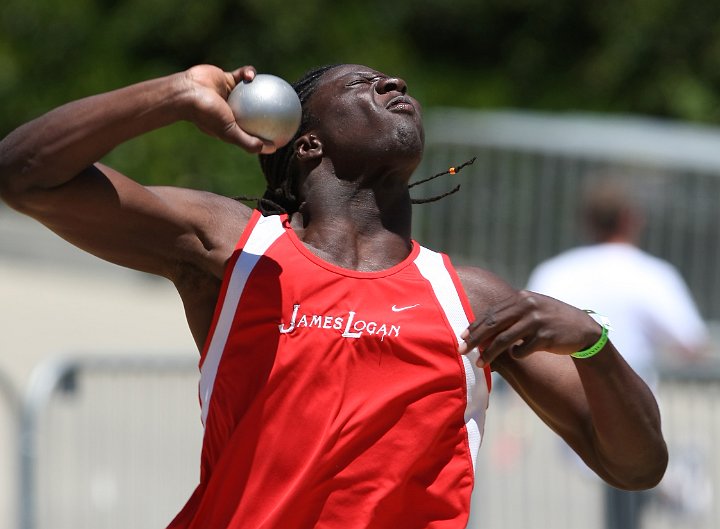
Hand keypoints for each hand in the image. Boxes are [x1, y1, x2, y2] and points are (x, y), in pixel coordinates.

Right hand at [182, 64, 276, 153]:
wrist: (186, 93)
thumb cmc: (207, 114)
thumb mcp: (229, 132)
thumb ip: (248, 141)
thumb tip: (271, 149)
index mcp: (233, 125)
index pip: (255, 131)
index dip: (269, 132)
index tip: (283, 133)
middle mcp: (233, 111)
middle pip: (256, 111)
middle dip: (270, 111)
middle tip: (286, 110)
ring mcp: (230, 94)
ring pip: (252, 92)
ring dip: (263, 89)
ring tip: (278, 88)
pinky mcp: (226, 78)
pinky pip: (242, 75)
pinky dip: (249, 73)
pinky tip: (255, 75)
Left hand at [458, 290, 601, 367]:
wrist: (583, 329)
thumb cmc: (550, 321)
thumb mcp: (531, 311)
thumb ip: (509, 316)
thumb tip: (481, 332)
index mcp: (521, 298)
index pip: (492, 313)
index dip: (475, 326)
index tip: (462, 337)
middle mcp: (528, 306)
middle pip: (493, 325)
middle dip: (475, 339)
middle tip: (462, 350)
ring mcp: (538, 320)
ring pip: (505, 339)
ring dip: (489, 353)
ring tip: (479, 363)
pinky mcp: (546, 336)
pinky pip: (523, 350)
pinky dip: (517, 355)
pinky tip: (518, 355)